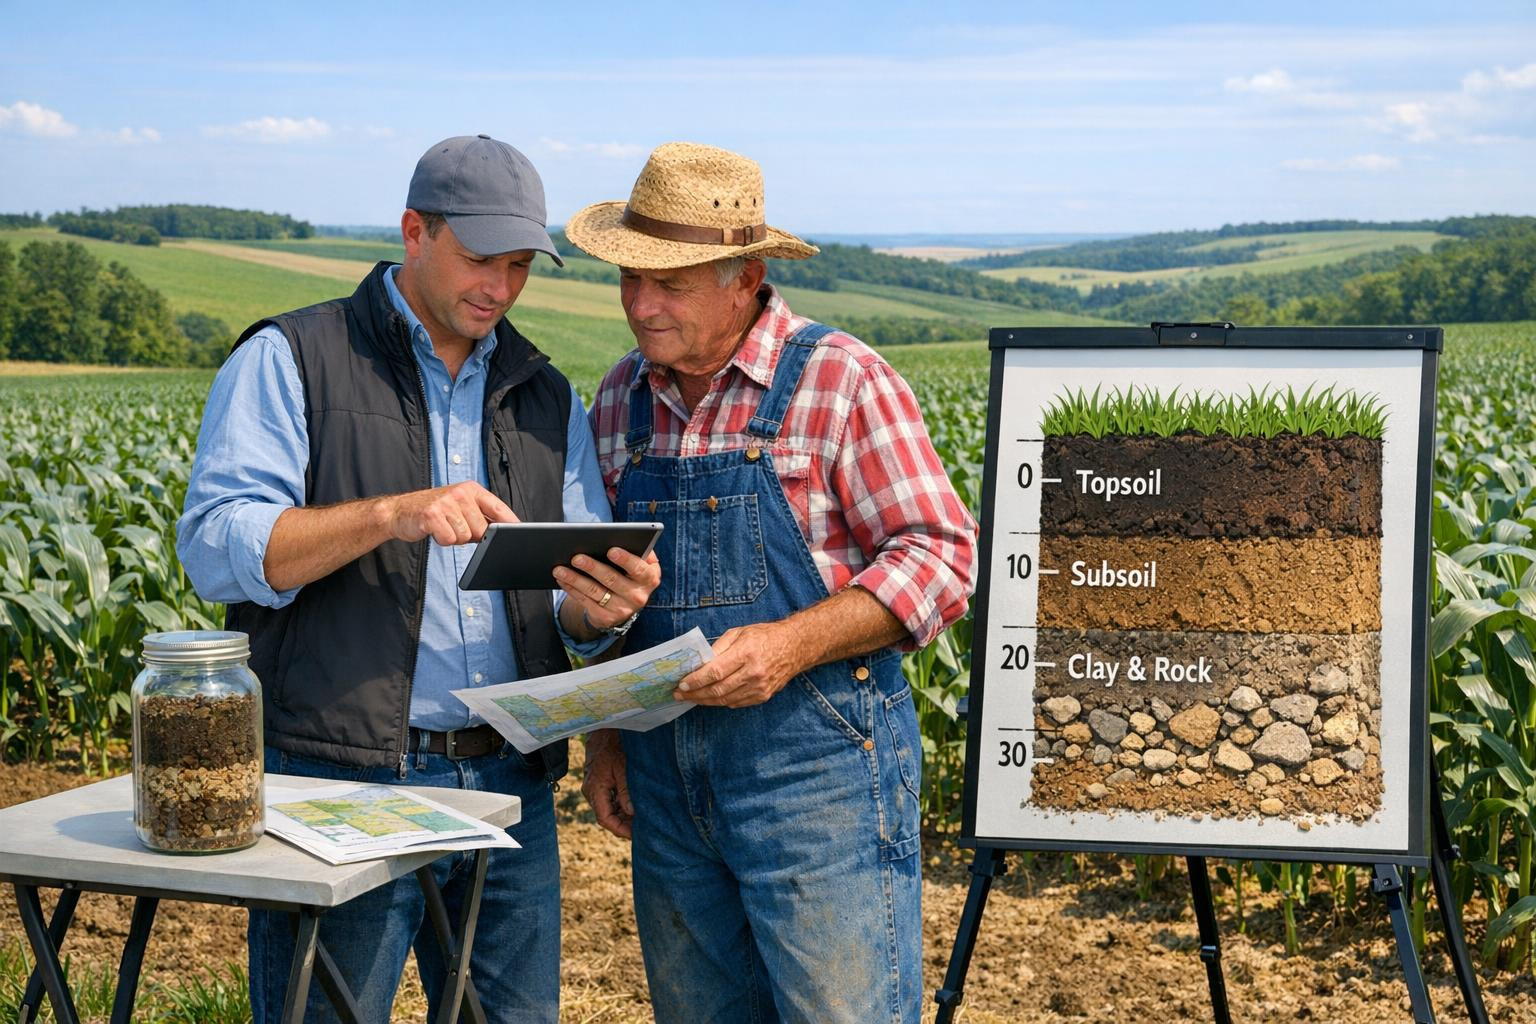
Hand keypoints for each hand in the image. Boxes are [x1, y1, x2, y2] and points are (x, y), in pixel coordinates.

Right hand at [380, 482, 517, 545]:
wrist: (399, 511)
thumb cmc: (435, 512)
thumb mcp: (460, 507)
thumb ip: (481, 517)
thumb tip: (504, 532)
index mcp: (471, 489)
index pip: (499, 508)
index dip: (511, 523)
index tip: (520, 534)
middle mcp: (460, 493)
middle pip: (482, 529)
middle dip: (471, 535)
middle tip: (455, 526)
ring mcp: (446, 503)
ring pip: (466, 536)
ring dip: (455, 538)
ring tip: (443, 527)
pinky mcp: (432, 515)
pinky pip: (449, 539)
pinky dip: (442, 540)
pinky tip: (435, 530)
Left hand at [553, 547, 660, 633]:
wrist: (624, 604)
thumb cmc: (629, 573)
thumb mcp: (639, 564)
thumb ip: (636, 550)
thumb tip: (618, 537)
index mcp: (649, 578)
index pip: (639, 568)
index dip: (626, 560)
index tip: (611, 550)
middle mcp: (638, 596)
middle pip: (612, 579)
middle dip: (592, 567)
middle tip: (576, 557)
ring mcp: (622, 609)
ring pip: (595, 591)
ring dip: (575, 579)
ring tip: (559, 569)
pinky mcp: (606, 618)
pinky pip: (585, 601)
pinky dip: (571, 589)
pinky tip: (562, 579)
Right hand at [581, 729, 632, 838]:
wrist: (603, 726)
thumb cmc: (613, 743)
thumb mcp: (622, 767)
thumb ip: (625, 791)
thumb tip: (631, 813)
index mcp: (595, 788)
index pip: (605, 818)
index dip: (620, 829)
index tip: (636, 835)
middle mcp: (592, 790)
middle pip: (607, 815)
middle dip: (624, 824)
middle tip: (644, 829)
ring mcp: (595, 786)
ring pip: (609, 808)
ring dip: (624, 815)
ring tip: (643, 819)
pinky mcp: (600, 781)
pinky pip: (610, 799)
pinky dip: (622, 804)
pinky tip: (636, 806)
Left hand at [675, 622, 799, 707]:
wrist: (795, 647)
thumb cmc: (764, 636)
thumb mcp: (739, 632)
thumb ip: (718, 647)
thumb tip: (698, 663)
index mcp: (746, 653)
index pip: (715, 672)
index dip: (696, 680)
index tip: (681, 683)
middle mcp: (754, 672)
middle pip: (718, 689)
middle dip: (695, 694)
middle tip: (679, 694)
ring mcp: (760, 687)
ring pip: (725, 699)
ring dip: (705, 700)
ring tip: (691, 697)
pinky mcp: (763, 696)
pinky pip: (736, 703)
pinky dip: (721, 701)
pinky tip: (710, 698)